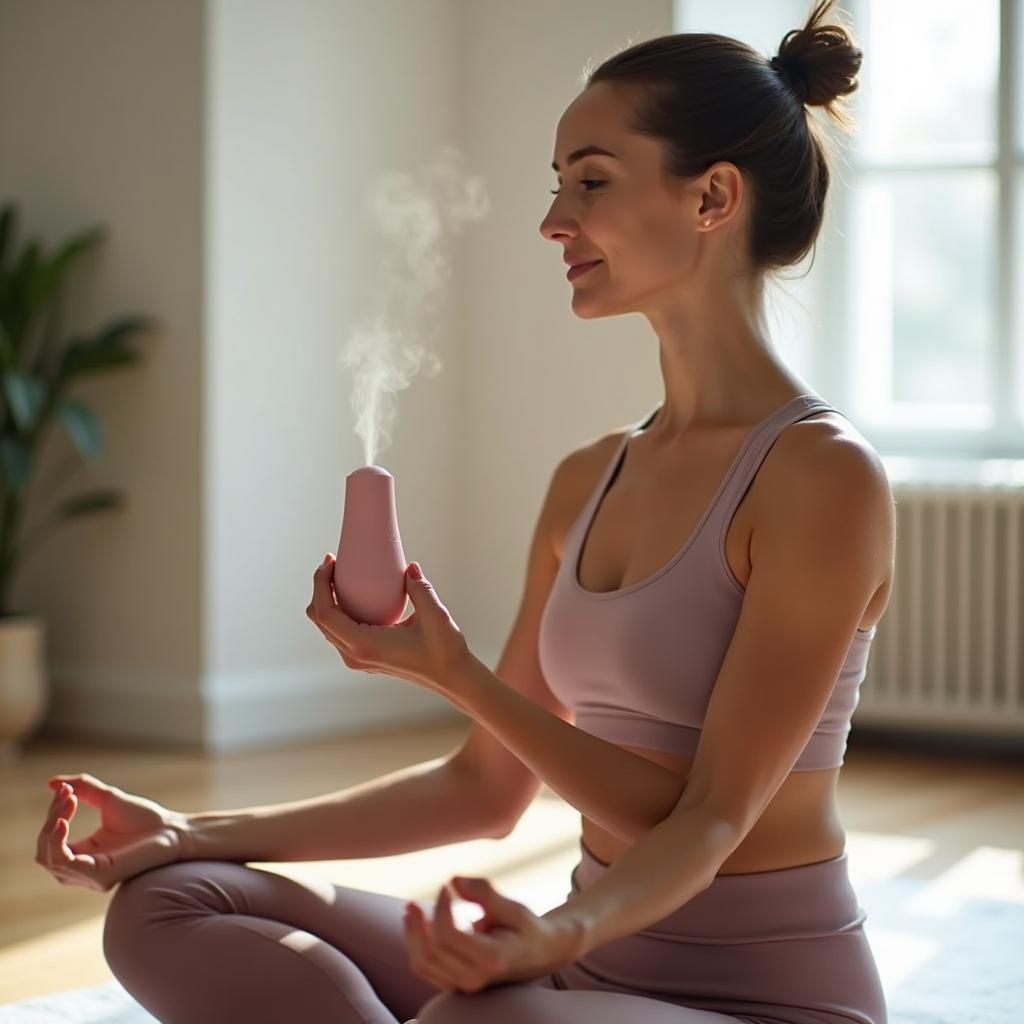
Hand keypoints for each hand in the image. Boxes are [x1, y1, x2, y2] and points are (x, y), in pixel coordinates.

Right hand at [35, 773, 189, 891]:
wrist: (173, 830)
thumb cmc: (145, 818)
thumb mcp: (109, 799)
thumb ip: (83, 789)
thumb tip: (52, 783)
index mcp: (83, 855)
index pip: (50, 841)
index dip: (52, 815)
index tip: (66, 791)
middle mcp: (82, 870)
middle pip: (44, 851)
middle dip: (51, 819)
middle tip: (68, 794)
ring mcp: (90, 876)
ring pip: (48, 858)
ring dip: (52, 827)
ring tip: (69, 801)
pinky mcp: (100, 875)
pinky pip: (64, 864)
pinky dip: (58, 842)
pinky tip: (63, 822)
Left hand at [306, 553, 470, 695]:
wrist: (452, 677)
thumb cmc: (444, 650)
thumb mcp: (435, 615)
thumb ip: (419, 588)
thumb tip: (409, 567)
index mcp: (365, 645)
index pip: (326, 613)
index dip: (321, 584)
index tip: (330, 561)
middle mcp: (356, 655)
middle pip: (320, 620)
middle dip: (320, 588)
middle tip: (332, 563)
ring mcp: (359, 660)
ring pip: (328, 628)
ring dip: (327, 600)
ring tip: (339, 576)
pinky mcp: (366, 658)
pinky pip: (341, 633)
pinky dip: (339, 612)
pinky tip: (354, 595)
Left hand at [402, 876, 580, 992]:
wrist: (541, 953)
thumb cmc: (527, 927)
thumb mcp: (514, 907)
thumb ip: (485, 893)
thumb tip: (454, 880)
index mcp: (491, 958)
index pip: (449, 935)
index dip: (440, 907)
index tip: (445, 887)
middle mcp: (475, 978)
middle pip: (431, 952)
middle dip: (418, 922)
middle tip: (415, 900)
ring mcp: (465, 985)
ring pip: (423, 964)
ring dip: (412, 935)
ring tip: (410, 910)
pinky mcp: (457, 984)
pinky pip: (427, 969)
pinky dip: (416, 946)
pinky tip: (418, 925)